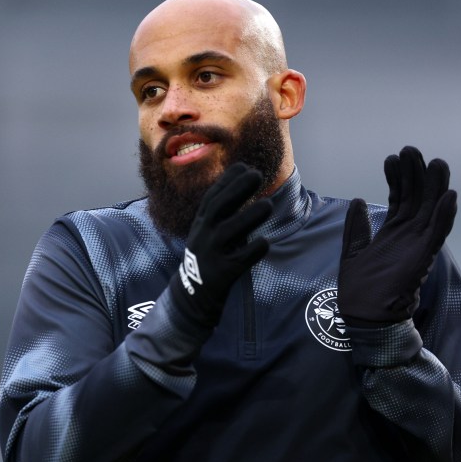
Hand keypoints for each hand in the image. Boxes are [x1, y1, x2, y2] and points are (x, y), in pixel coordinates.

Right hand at [169, 163, 272, 327]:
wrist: (192, 296)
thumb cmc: (208, 258)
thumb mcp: (208, 232)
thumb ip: (223, 214)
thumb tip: (243, 184)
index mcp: (201, 223)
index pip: (213, 197)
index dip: (227, 181)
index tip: (243, 165)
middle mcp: (203, 235)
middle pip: (219, 208)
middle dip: (237, 190)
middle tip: (257, 174)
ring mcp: (211, 254)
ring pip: (230, 232)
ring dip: (249, 217)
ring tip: (268, 205)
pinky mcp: (222, 273)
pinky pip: (240, 260)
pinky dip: (252, 250)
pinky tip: (265, 242)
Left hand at [338, 146, 456, 325]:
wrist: (365, 315)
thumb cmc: (360, 288)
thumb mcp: (353, 251)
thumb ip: (357, 227)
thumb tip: (358, 201)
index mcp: (392, 233)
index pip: (399, 198)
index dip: (397, 178)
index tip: (392, 158)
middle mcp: (408, 235)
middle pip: (416, 198)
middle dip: (415, 174)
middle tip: (410, 150)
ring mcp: (418, 244)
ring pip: (431, 209)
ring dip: (435, 186)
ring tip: (436, 162)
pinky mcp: (424, 256)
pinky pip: (438, 233)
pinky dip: (445, 215)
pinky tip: (450, 196)